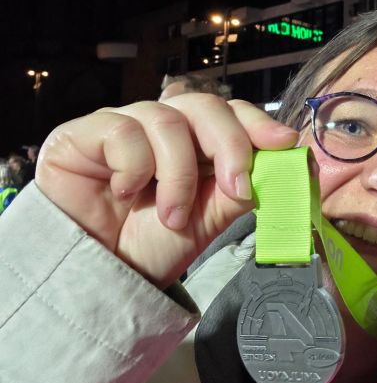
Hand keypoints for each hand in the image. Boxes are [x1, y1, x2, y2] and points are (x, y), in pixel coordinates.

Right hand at [35, 95, 298, 287]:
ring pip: (168, 121)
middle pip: (205, 106)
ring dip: (178, 174)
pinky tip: (124, 193)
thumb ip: (239, 191)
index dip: (257, 123)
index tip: (283, 142)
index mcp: (193, 142)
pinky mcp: (83, 132)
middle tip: (236, 188)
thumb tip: (286, 167)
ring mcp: (123, 124)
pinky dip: (133, 167)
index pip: (230, 112)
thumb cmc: (148, 244)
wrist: (95, 276)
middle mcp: (160, 126)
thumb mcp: (205, 222)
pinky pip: (123, 130)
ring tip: (171, 216)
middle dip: (229, 145)